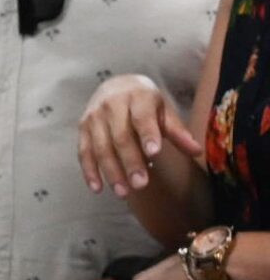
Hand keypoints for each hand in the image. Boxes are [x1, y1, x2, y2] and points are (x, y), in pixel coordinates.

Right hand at [79, 73, 201, 196]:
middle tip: (140, 184)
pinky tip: (97, 188)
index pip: (142, 118)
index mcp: (137, 97)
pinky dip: (90, 171)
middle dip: (130, 162)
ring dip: (111, 172)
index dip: (147, 135)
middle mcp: (111, 105)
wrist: (114, 86)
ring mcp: (93, 117)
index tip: (154, 154)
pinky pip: (84, 152)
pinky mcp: (82, 129)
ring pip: (101, 147)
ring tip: (123, 193)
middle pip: (120, 137)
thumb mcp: (163, 110)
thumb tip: (197, 152)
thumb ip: (177, 131)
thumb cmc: (144, 102)